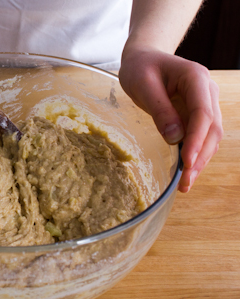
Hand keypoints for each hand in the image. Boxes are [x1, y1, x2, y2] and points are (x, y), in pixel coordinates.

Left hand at [119, 47, 222, 192]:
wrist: (145, 58)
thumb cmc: (141, 68)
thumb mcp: (143, 85)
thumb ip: (159, 110)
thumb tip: (175, 138)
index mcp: (196, 78)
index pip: (203, 113)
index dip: (196, 139)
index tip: (186, 161)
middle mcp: (207, 92)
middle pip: (212, 129)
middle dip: (199, 157)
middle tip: (185, 183)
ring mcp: (205, 103)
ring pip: (211, 136)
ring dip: (200, 160)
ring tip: (185, 184)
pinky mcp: (197, 114)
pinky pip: (201, 136)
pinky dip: (195, 154)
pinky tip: (186, 171)